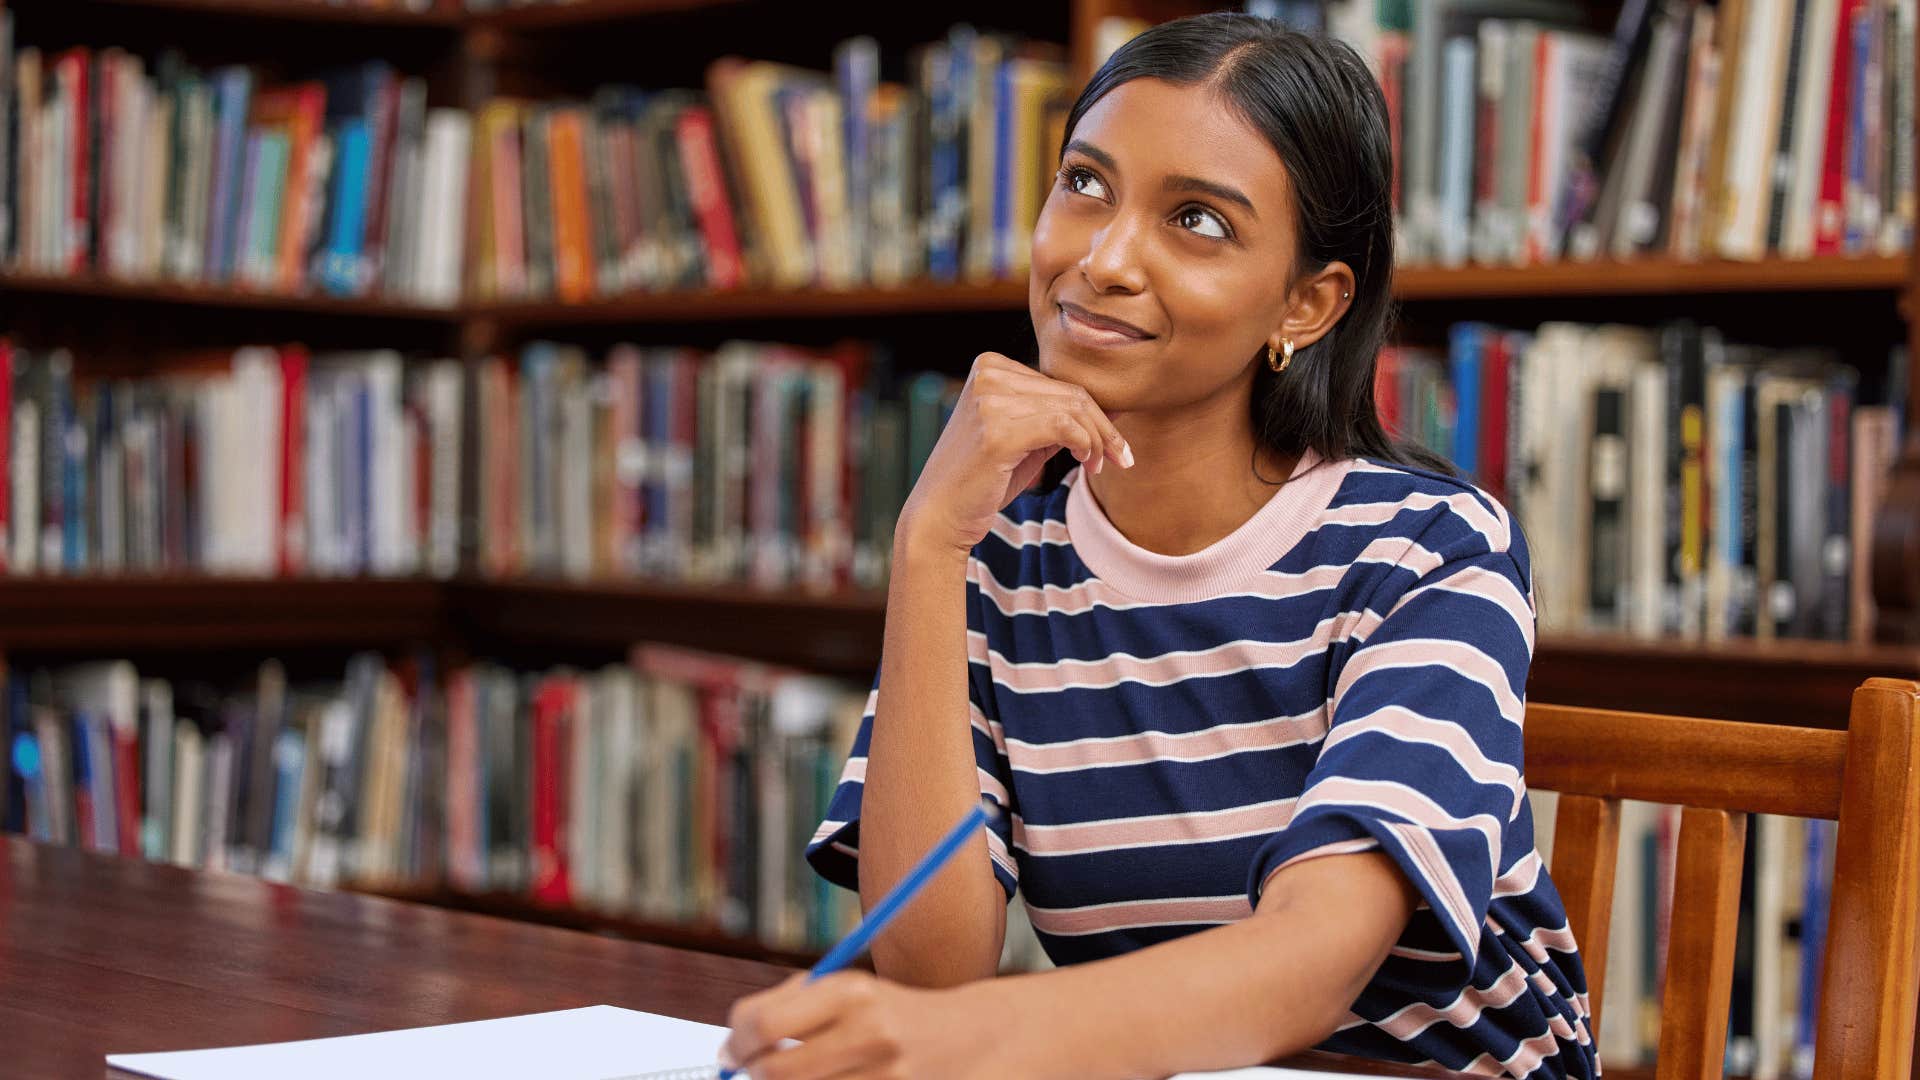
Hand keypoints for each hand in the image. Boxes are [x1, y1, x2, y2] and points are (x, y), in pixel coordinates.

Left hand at [720, 970, 1012, 1079]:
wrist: (971, 1038)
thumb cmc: (892, 1013)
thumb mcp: (850, 990)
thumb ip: (792, 1003)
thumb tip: (735, 1037)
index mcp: (851, 991)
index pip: (765, 1024)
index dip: (736, 1043)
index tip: (731, 1052)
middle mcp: (868, 1032)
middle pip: (774, 1072)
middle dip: (752, 1072)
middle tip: (748, 1070)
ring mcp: (884, 1075)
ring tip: (796, 1074)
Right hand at [898, 352, 1130, 556]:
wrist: (939, 517)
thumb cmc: (983, 480)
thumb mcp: (1026, 440)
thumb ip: (1061, 419)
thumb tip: (1115, 409)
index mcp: (990, 367)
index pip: (1061, 383)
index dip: (1095, 414)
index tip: (1112, 447)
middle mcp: (988, 375)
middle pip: (1070, 393)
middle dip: (1104, 428)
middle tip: (1120, 459)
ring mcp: (990, 401)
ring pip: (1072, 409)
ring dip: (1097, 440)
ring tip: (1098, 467)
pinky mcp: (997, 431)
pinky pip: (1063, 426)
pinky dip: (1085, 444)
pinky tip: (1085, 462)